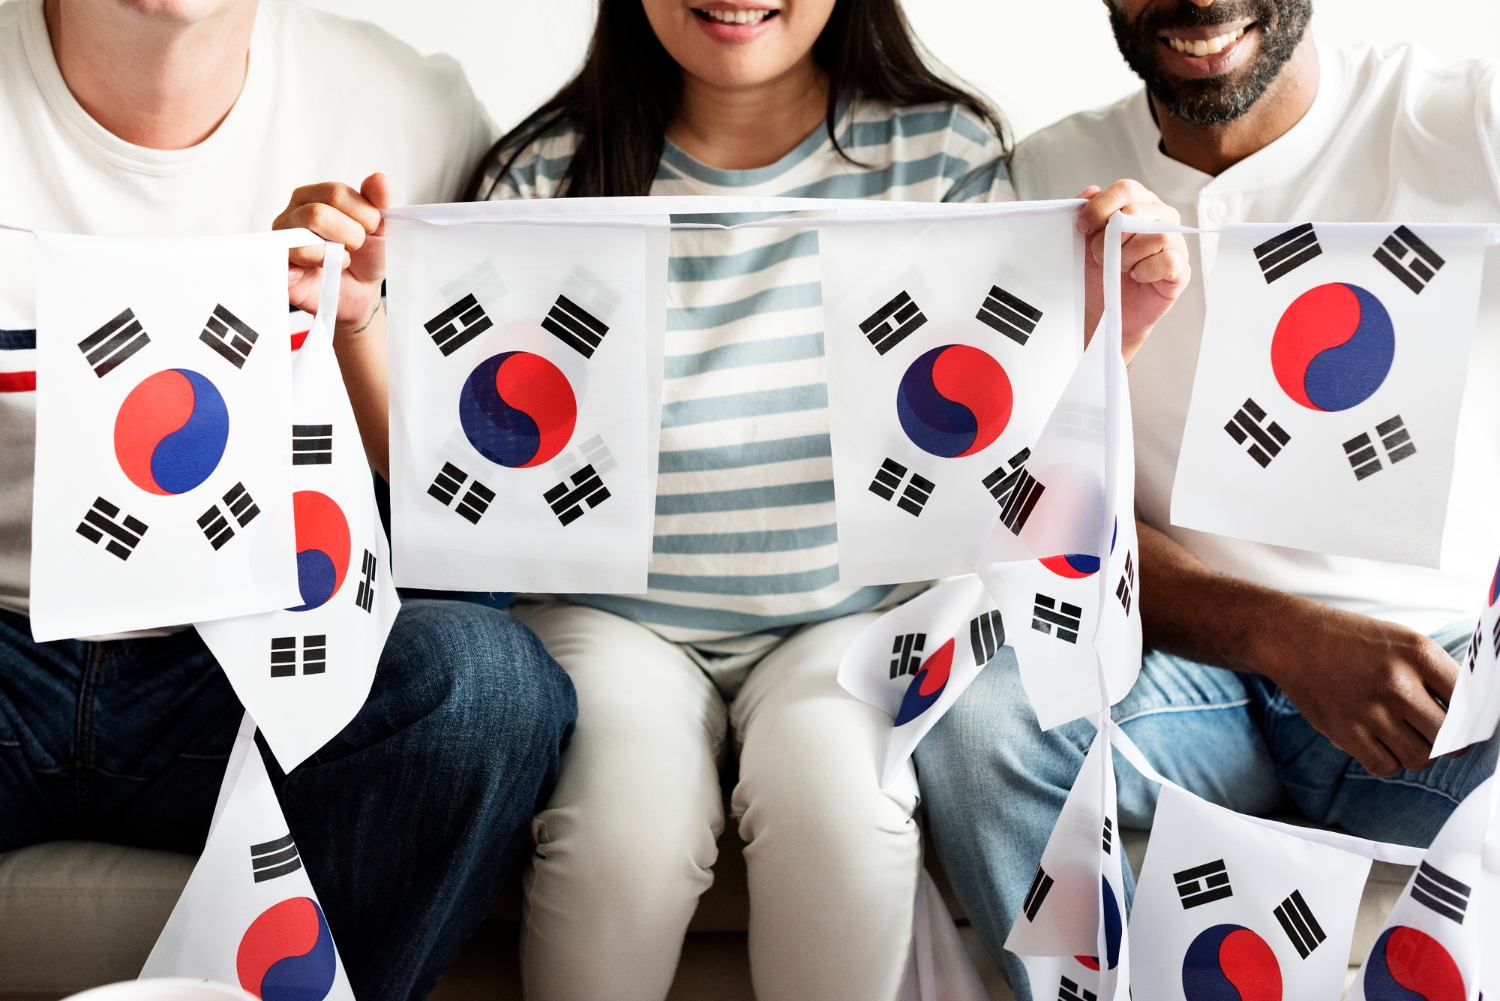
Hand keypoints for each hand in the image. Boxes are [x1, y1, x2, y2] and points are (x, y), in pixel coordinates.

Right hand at [273, 173, 389, 337]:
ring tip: (341, 261)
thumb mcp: (380, 227)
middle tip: (355, 248)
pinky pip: (289, 264)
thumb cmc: (365, 256)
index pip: (336, 194)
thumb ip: (377, 200)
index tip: (370, 230)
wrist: (360, 293)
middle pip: (317, 215)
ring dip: (335, 256)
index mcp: (313, 196)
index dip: (364, 215)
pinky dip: (312, 268)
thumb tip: (379, 179)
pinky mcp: (280, 269)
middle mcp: (292, 214)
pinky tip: (323, 272)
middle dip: (351, 236)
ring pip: (303, 240)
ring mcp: (282, 242)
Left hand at [1075, 180, 1189, 361]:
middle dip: (1110, 238)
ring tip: (1120, 268)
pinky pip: (1167, 261)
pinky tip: (1137, 276)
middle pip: (1136, 212)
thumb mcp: (1084, 241)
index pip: (1126, 189)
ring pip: (1155, 236)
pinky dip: (1145, 271)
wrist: (1106, 307)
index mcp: (1139, 204)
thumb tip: (1091, 191)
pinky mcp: (1181, 268)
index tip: (1083, 228)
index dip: (1101, 207)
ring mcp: (1174, 242)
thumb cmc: (1100, 273)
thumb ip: (1087, 212)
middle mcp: (1161, 218)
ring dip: (1127, 256)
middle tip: (1101, 256)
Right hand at [1256, 601, 1459, 775]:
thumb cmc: (1354, 641)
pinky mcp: (1345, 731)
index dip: (1472, 721)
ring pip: (1419, 758)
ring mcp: (1371, 709)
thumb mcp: (1403, 641)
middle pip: (1449, 739)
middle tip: (1436, 736)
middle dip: (1448, 744)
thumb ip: (1439, 673)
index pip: (1469, 704)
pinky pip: (1385, 766)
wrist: (1294, 639)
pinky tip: (1379, 742)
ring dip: (1417, 753)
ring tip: (1404, 737)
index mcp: (1419, 654)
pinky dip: (1387, 761)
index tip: (1466, 726)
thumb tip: (1472, 712)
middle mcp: (1398, 683)